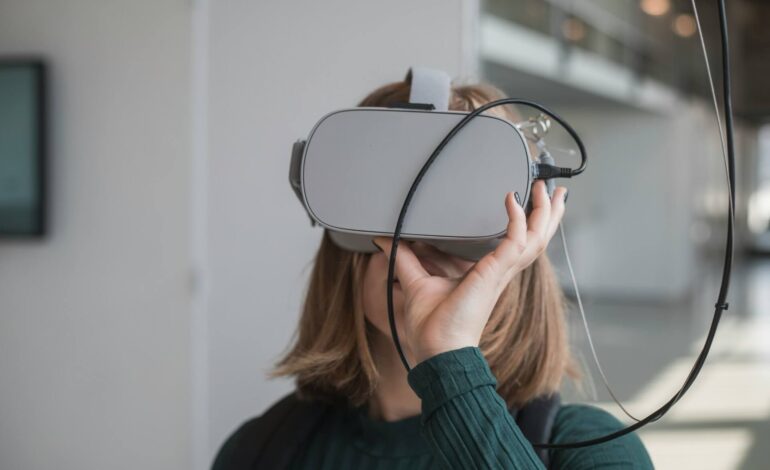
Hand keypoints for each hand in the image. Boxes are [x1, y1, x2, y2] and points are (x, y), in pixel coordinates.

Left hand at [373, 180, 566, 364]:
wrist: (437, 351)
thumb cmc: (432, 327)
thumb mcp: (416, 282)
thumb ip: (404, 258)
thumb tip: (385, 240)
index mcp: (490, 273)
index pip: (519, 243)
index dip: (529, 222)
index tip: (529, 200)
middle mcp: (501, 272)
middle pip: (537, 238)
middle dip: (548, 213)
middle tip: (554, 190)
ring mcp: (500, 272)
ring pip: (535, 238)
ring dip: (544, 213)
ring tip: (549, 190)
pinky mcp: (494, 273)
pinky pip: (514, 241)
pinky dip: (516, 220)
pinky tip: (511, 200)